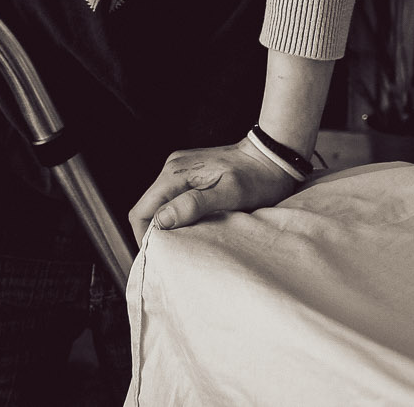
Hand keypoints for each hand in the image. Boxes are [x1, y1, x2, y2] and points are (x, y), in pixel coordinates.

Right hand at [129, 141, 301, 244]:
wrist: (272, 156)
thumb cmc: (257, 177)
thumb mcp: (230, 194)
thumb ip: (195, 204)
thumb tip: (162, 219)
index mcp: (176, 173)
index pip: (141, 210)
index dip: (144, 236)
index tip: (158, 257)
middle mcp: (172, 167)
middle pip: (147, 208)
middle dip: (154, 233)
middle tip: (170, 256)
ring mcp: (180, 168)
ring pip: (158, 204)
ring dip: (165, 225)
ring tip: (181, 244)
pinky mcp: (189, 173)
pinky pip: (172, 198)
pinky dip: (175, 216)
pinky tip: (189, 228)